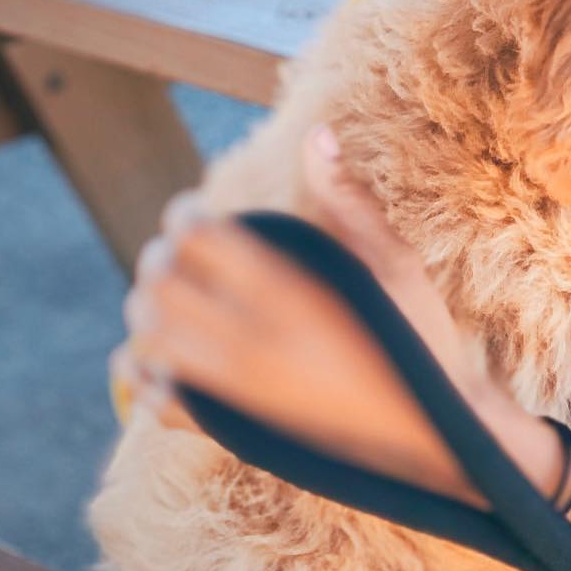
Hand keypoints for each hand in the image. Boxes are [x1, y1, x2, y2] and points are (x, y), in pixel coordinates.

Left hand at [117, 125, 563, 503]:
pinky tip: (151, 355)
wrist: (430, 437)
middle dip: (159, 257)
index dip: (184, 215)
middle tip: (176, 249)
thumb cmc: (421, 341)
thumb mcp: (396, 264)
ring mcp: (241, 393)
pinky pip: (157, 403)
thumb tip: (317, 133)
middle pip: (163, 285)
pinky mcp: (234, 431)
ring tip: (168, 295)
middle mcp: (257, 345)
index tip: (193, 209)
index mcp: (297, 297)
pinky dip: (140, 373)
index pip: (201, 239)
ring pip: (150, 341)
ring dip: (146, 309)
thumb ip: (347, 200)